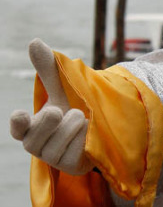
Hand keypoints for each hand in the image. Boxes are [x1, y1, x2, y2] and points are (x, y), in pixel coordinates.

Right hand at [9, 39, 90, 175]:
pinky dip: (86, 136)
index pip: (18, 128)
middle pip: (40, 131)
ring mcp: (52, 158)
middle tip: (61, 111)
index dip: (18, 123)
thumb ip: (48, 67)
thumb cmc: (73, 104)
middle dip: (52, 118)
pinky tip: (88, 136)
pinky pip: (77, 148)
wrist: (100, 125)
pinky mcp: (70, 166)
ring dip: (76, 123)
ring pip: (62, 138)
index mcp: (30, 126)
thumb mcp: (62, 86)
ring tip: (81, 120)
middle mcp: (37, 145)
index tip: (20, 115)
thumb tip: (34, 41)